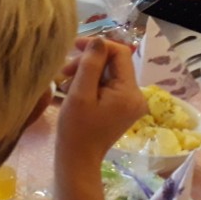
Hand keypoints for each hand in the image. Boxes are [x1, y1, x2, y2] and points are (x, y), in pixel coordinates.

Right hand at [57, 37, 145, 162]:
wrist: (78, 159)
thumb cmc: (76, 128)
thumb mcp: (80, 93)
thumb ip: (90, 64)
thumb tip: (99, 40)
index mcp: (129, 92)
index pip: (120, 53)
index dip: (98, 45)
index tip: (74, 47)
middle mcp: (136, 96)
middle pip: (114, 64)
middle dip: (89, 61)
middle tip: (64, 70)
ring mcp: (130, 103)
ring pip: (109, 74)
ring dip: (87, 72)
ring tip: (65, 82)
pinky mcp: (121, 108)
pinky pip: (108, 86)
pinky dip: (91, 83)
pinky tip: (73, 90)